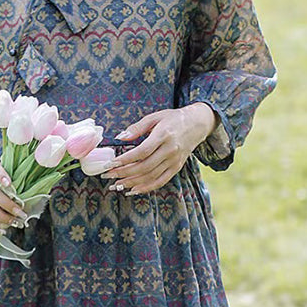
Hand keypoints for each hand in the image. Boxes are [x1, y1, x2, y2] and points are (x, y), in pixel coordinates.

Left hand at [102, 104, 219, 194]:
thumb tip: (120, 137)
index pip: (142, 151)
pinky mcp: (176, 168)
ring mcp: (174, 161)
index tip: (111, 163)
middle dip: (124, 173)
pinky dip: (146, 188)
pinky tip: (132, 190)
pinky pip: (160, 182)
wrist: (197, 124)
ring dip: (132, 183)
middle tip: (108, 175)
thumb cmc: (173, 118)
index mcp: (164, 135)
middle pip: (144, 167)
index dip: (125, 159)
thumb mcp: (155, 117)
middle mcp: (170, 150)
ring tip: (117, 184)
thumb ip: (137, 127)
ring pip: (151, 177)